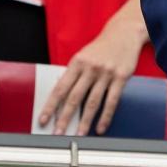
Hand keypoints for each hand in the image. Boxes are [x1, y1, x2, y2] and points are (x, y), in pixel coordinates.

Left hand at [40, 19, 146, 134]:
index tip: (43, 120)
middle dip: (65, 118)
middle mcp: (90, 68)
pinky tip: (101, 127)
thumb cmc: (101, 47)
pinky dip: (106, 116)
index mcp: (77, 62)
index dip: (50, 106)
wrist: (123, 33)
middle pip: (74, 97)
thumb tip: (61, 96)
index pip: (60, 88)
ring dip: (85, 121)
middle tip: (58, 133)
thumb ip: (74, 74)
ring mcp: (106, 74)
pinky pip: (112, 101)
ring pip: (92, 102)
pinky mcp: (121, 77)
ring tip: (79, 134)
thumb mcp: (83, 56)